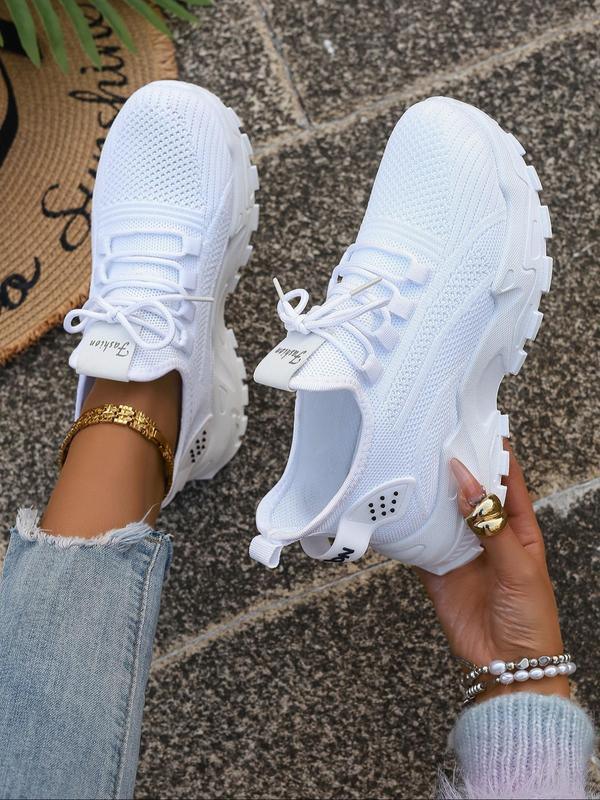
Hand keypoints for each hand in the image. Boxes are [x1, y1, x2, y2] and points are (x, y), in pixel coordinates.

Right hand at [416, 443, 568, 700]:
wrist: (507, 670)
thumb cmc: (531, 620)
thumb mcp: (519, 567)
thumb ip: (490, 526)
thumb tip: (467, 484)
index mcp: (519, 528)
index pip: (507, 481)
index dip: (494, 454)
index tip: (477, 427)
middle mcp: (487, 534)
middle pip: (470, 492)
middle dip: (456, 467)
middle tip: (436, 439)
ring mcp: (460, 551)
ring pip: (442, 512)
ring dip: (430, 493)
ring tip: (413, 464)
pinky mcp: (437, 570)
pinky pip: (419, 543)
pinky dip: (408, 527)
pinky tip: (396, 509)